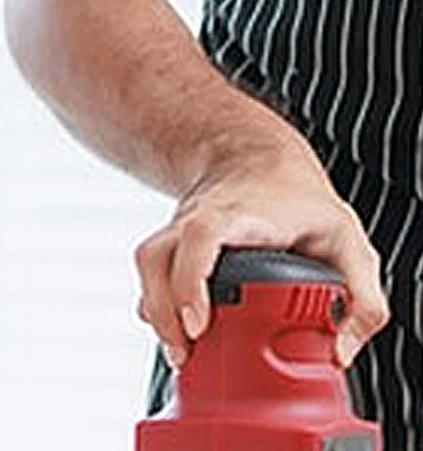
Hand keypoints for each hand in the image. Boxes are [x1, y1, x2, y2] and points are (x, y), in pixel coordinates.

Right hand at [134, 132, 388, 370]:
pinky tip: (173, 333)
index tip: (198, 323)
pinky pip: (152, 271)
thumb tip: (340, 351)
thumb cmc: (296, 199)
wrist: (252, 156)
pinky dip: (156, 304)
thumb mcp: (347, 239)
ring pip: (148, 262)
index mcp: (238, 215)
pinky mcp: (174, 243)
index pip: (202, 235)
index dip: (192, 278)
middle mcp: (198, 219)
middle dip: (164, 308)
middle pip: (158, 255)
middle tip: (185, 353)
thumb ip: (362, 299)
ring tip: (178, 352)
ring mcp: (181, 229)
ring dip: (156, 309)